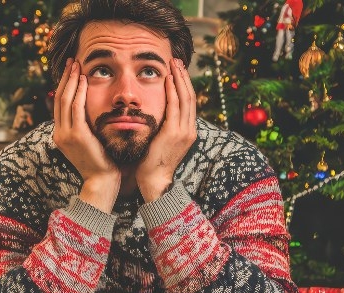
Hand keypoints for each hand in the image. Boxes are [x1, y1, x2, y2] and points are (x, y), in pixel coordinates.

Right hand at [52, 58, 119, 212]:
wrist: (102, 183)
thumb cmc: (102, 164)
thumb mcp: (91, 144)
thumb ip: (88, 128)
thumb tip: (94, 114)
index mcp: (62, 135)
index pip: (61, 105)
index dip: (66, 86)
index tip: (72, 71)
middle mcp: (60, 133)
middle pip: (60, 98)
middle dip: (66, 78)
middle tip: (72, 61)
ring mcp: (66, 134)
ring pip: (65, 100)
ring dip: (71, 80)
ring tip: (76, 64)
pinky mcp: (76, 135)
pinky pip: (75, 107)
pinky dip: (78, 92)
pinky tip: (83, 79)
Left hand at [137, 58, 196, 202]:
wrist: (154, 181)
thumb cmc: (153, 163)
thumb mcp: (162, 141)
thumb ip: (163, 126)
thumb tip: (157, 113)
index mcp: (188, 131)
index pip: (189, 102)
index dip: (184, 84)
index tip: (178, 70)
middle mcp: (190, 129)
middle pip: (190, 96)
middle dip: (183, 76)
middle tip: (177, 60)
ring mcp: (184, 131)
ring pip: (185, 98)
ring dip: (179, 78)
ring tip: (173, 64)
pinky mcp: (174, 132)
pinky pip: (175, 106)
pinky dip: (172, 90)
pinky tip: (168, 78)